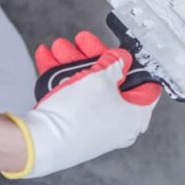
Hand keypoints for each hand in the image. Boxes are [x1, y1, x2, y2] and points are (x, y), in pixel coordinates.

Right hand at [2, 31, 159, 178]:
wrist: (40, 143)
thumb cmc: (77, 116)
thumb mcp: (101, 78)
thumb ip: (115, 63)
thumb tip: (122, 59)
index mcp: (136, 115)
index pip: (144, 84)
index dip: (132, 63)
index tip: (121, 50)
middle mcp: (119, 124)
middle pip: (111, 81)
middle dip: (91, 56)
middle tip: (81, 42)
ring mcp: (96, 126)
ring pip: (87, 86)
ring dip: (72, 63)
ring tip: (59, 46)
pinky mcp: (75, 127)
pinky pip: (72, 97)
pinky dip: (61, 77)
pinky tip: (48, 58)